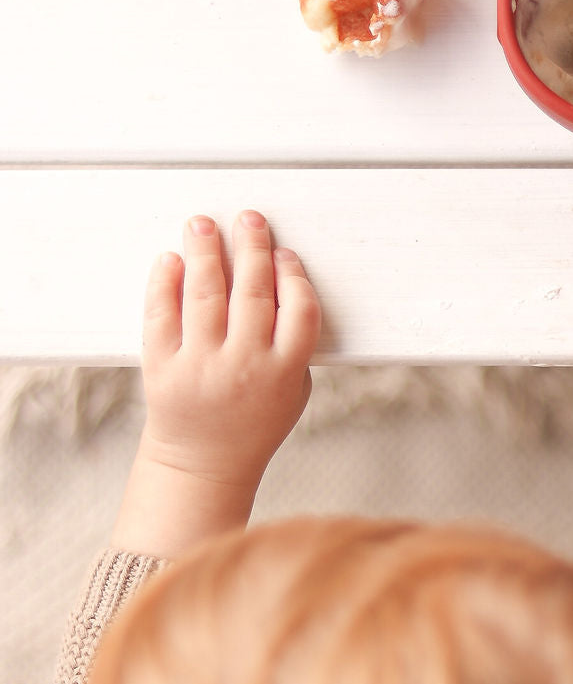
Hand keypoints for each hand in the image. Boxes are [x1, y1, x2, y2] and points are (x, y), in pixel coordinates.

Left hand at [112, 211, 320, 556]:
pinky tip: (171, 260)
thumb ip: (294, 345)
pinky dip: (164, 283)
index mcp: (285, 371)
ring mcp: (202, 367)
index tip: (283, 253)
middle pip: (253, 291)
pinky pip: (162, 315)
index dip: (292, 274)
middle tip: (248, 218)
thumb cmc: (253, 422)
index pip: (299, 307)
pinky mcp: (162, 369)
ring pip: (206, 294)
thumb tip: (281, 278)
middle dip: (251, 247)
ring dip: (205, 252)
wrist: (203, 464)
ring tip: (202, 224)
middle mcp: (245, 366)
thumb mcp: (292, 392)